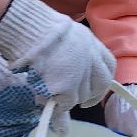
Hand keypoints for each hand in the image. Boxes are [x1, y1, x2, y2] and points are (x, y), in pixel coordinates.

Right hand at [0, 0, 116, 109]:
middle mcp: (90, 58)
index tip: (97, 87)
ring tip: (53, 95)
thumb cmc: (37, 30)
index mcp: (90, 42)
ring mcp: (80, 73)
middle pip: (100, 83)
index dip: (103, 79)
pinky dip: (58, 106)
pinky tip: (47, 102)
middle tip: (82, 103)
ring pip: (82, 95)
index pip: (108, 64)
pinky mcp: (67, 87)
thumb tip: (67, 68)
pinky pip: (67, 103)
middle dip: (92, 95)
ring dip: (70, 99)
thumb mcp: (63, 36)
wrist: (28, 33)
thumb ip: (72, 52)